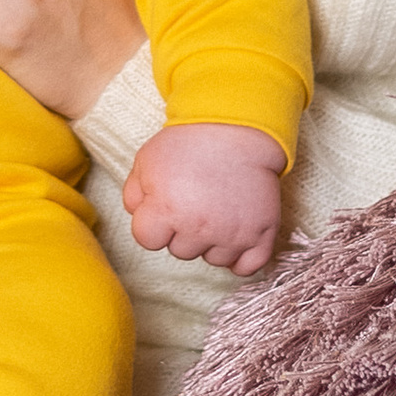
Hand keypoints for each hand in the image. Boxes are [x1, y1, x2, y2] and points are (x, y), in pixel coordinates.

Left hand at [121, 122, 285, 273]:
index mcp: (166, 209)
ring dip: (211, 241)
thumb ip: (134, 194)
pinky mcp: (261, 234)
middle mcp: (199, 227)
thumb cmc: (188, 143)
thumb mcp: (146, 160)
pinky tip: (234, 237)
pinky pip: (248, 266)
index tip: (163, 207)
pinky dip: (240, 257)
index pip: (147, 240)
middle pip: (180, 251)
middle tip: (194, 201)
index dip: (153, 223)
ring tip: (217, 209)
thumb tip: (138, 217)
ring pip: (213, 259)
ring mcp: (232, 233)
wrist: (237, 128)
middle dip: (182, 230)